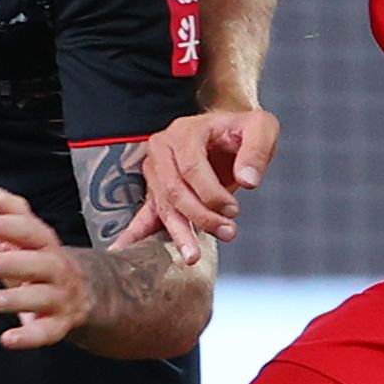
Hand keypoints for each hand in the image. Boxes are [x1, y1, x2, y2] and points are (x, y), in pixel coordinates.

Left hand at [0, 186, 93, 349]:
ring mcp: (59, 297)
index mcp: (46, 245)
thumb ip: (6, 212)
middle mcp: (56, 269)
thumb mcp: (28, 235)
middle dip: (10, 263)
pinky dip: (28, 338)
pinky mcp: (58, 325)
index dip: (7, 225)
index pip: (30, 230)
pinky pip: (46, 333)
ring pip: (41, 298)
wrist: (85, 293)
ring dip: (16, 299)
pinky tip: (8, 339)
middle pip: (38, 264)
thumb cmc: (42, 260)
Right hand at [139, 107, 279, 248]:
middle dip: (201, 216)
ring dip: (180, 233)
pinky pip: (144, 213)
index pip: (192, 168)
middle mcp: (163, 148)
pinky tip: (122, 249)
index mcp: (185, 131)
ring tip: (192, 255)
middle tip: (227, 232)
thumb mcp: (261, 128)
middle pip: (174, 191)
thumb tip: (248, 181)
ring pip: (163, 206)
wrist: (228, 134)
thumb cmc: (241, 131)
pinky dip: (134, 233)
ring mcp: (156, 170)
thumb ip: (257, 150)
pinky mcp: (156, 189)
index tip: (234, 210)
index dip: (213, 194)